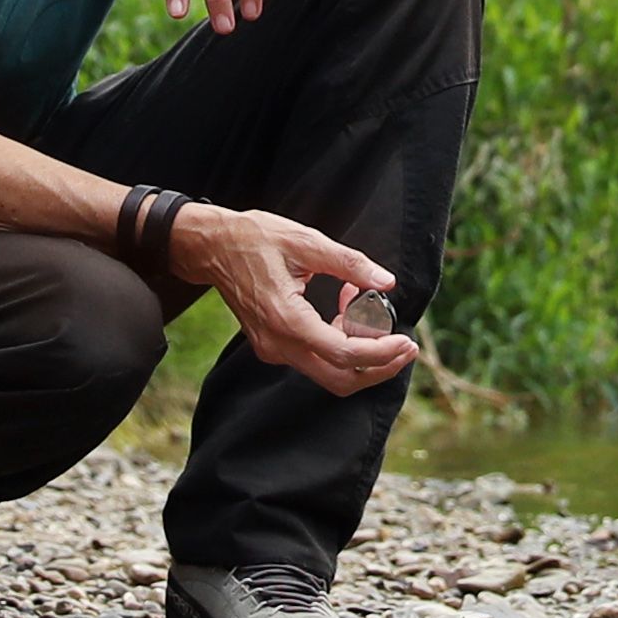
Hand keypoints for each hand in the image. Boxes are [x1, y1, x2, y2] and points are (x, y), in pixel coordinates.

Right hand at [174, 200, 412, 398]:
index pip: (344, 354)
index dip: (381, 353)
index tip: (406, 342)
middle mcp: (279, 344)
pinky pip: (315, 357)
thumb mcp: (305, 241)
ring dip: (359, 352)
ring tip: (368, 308)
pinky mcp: (272, 345)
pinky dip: (338, 341)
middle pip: (340, 379)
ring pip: (329, 372)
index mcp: (287, 320)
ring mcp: (273, 349)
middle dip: (378, 367)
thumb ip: (349, 263)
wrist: (211, 247)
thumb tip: (386, 282)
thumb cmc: (254, 239)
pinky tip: (342, 305)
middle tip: (406, 346)